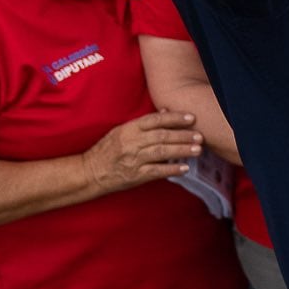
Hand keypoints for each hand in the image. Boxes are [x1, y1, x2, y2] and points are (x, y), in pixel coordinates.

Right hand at [80, 109, 203, 194]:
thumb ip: (143, 124)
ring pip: (162, 152)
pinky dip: (171, 169)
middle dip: (183, 135)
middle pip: (162, 136)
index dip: (175, 118)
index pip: (155, 120)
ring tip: (197, 150)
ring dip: (182, 151)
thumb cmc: (107, 150)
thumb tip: (166, 113)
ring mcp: (133, 160)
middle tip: (199, 136)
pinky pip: (156, 171)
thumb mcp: (121, 131)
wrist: (89, 172)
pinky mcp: (135, 176)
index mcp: (128, 129)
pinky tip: (184, 168)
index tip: (191, 118)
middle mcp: (131, 143)